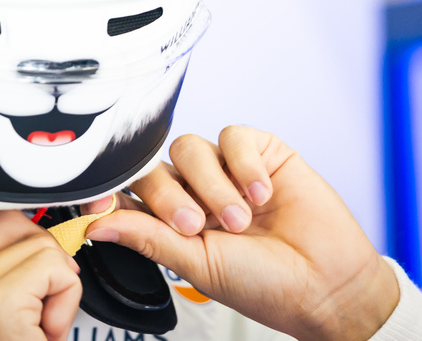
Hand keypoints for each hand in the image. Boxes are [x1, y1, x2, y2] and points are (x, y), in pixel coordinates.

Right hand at [0, 210, 82, 340]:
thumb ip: (5, 274)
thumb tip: (42, 235)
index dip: (33, 249)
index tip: (40, 282)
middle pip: (21, 228)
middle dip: (47, 266)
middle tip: (39, 314)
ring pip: (43, 248)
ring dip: (59, 289)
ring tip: (38, 329)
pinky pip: (55, 270)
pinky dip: (66, 301)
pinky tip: (45, 334)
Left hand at [83, 127, 398, 340]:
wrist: (326, 283)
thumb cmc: (266, 285)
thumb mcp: (197, 265)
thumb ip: (149, 238)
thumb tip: (96, 225)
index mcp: (173, 221)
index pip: (130, 193)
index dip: (111, 191)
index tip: (95, 200)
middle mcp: (195, 191)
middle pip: (156, 167)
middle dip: (170, 197)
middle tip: (197, 226)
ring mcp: (227, 169)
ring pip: (190, 149)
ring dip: (213, 186)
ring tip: (241, 220)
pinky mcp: (261, 152)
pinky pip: (234, 137)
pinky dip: (244, 166)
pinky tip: (261, 194)